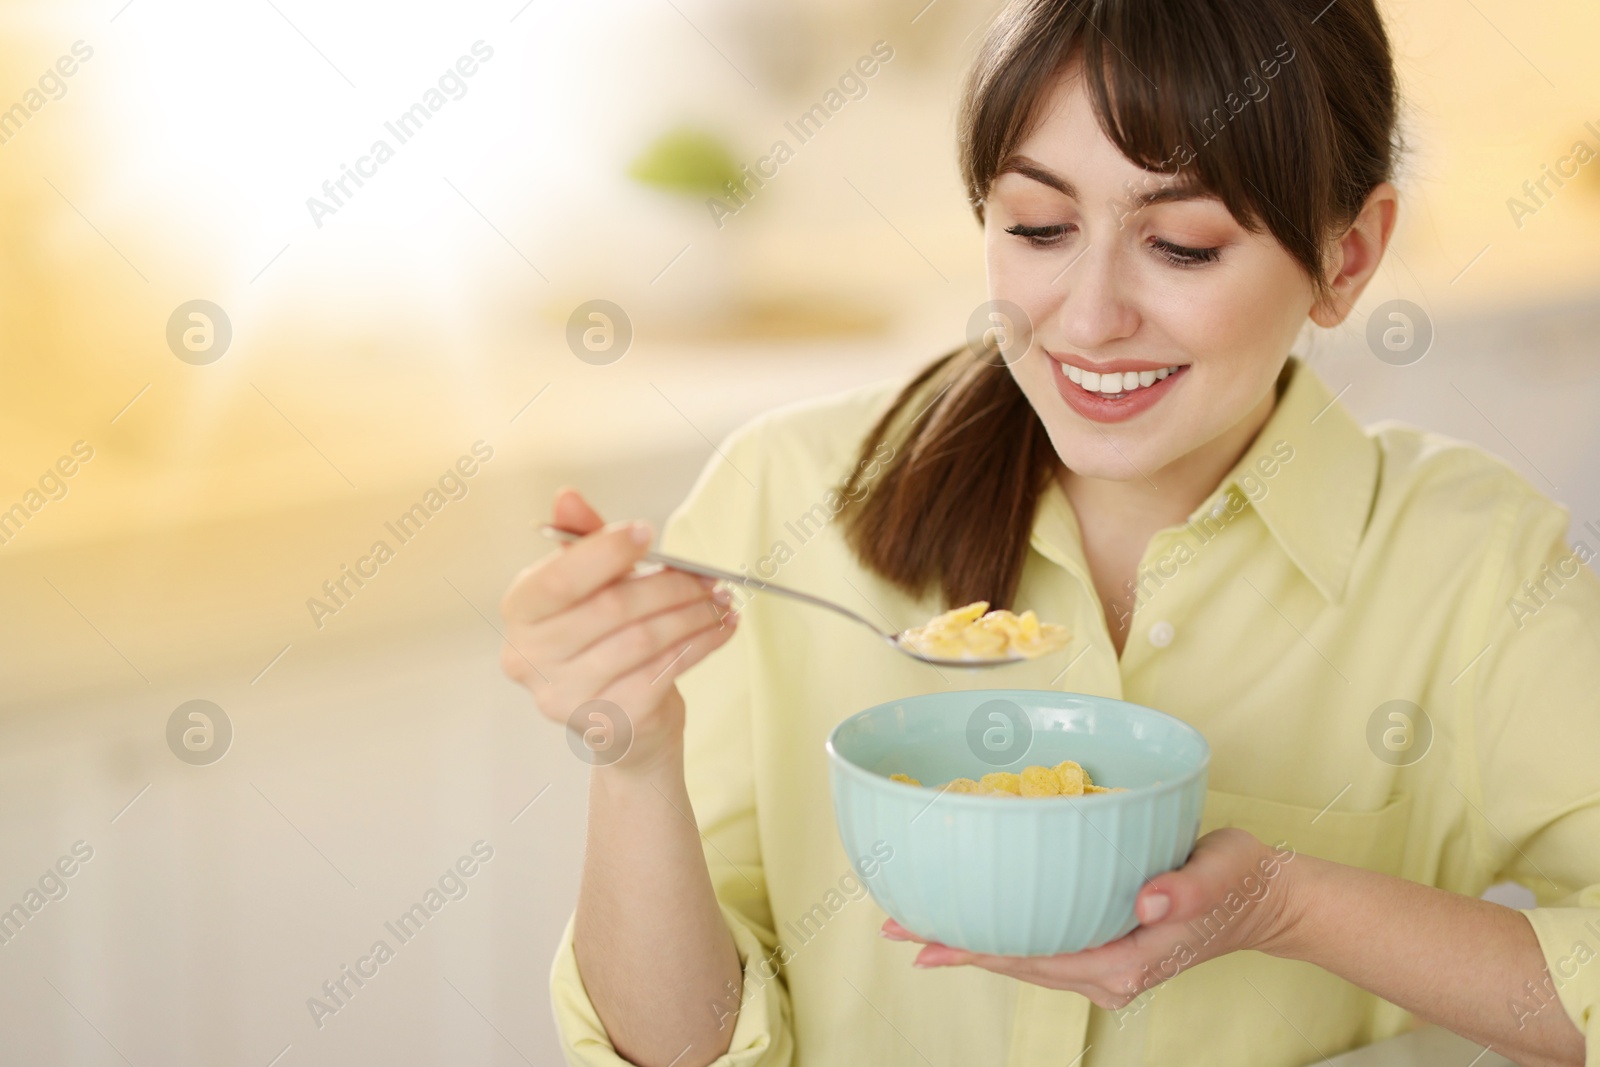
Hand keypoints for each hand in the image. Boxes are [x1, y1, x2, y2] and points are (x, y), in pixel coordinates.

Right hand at [499, 488, 738, 774]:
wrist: (621, 720)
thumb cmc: (603, 639)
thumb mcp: (590, 585)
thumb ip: (583, 542)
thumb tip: (567, 496)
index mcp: (520, 612)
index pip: (558, 580)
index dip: (605, 553)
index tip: (647, 532)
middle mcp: (528, 658)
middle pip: (611, 608)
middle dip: (669, 586)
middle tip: (707, 576)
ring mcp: (564, 696)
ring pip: (643, 640)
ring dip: (692, 614)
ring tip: (720, 600)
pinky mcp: (607, 722)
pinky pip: (663, 672)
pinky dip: (700, 645)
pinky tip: (721, 630)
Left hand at [879, 829, 1297, 1008]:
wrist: (1268, 899)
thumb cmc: (1241, 879)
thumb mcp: (1222, 872)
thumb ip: (1189, 890)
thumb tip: (1151, 900)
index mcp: (1124, 961)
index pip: (1031, 956)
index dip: (974, 947)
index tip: (923, 937)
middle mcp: (1106, 973)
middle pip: (1015, 960)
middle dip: (955, 945)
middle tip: (894, 923)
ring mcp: (1104, 965)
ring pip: (1023, 956)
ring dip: (972, 942)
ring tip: (917, 925)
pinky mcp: (1105, 948)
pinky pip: (1041, 946)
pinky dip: (1003, 934)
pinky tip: (976, 922)